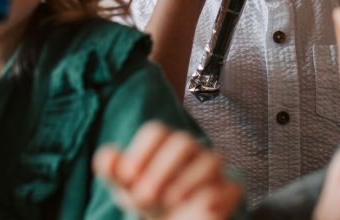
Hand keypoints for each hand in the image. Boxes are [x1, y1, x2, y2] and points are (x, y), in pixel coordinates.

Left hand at [94, 121, 241, 219]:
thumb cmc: (148, 196)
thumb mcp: (126, 186)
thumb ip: (113, 170)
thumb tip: (107, 158)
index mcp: (163, 142)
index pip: (156, 132)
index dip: (140, 153)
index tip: (127, 177)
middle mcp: (191, 149)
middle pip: (183, 142)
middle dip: (161, 169)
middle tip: (145, 196)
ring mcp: (212, 168)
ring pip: (211, 160)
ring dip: (187, 181)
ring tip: (170, 202)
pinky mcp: (230, 190)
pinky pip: (231, 186)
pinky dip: (215, 196)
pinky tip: (197, 208)